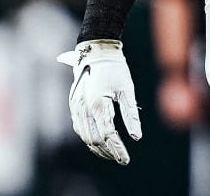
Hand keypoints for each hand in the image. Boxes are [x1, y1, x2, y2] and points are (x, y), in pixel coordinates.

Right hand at [57, 39, 142, 163]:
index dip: (117, 149)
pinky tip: (99, 141)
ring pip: (84, 136)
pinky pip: (79, 127)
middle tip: (121, 158)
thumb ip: (131, 114)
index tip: (126, 160)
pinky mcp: (73, 104)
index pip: (108, 134)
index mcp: (98, 103)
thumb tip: (136, 137)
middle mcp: (84, 107)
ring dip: (97, 147)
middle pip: (94, 139)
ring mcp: (76, 106)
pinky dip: (88, 137)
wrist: (95, 49)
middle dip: (108, 151)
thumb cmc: (115, 68)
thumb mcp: (127, 89)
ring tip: (112, 153)